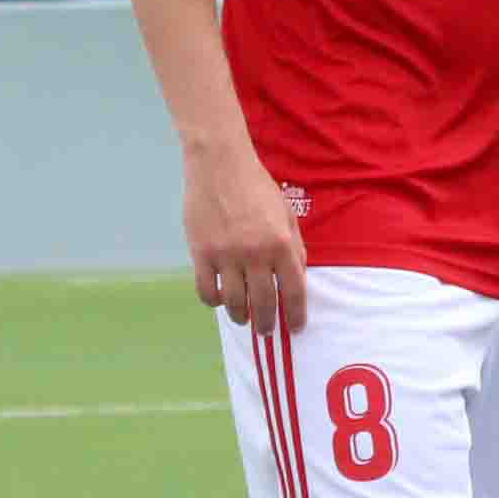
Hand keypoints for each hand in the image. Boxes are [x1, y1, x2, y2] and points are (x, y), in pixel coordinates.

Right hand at [182, 137, 306, 330]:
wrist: (220, 165)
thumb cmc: (257, 187)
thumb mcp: (287, 214)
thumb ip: (294, 247)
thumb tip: (297, 278)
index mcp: (281, 244)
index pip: (293, 290)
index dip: (296, 314)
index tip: (295, 328)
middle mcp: (255, 254)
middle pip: (263, 303)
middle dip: (267, 324)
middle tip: (266, 332)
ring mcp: (226, 255)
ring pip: (234, 302)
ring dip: (241, 317)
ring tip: (244, 319)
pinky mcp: (201, 253)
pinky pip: (206, 291)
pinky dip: (214, 302)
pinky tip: (220, 300)